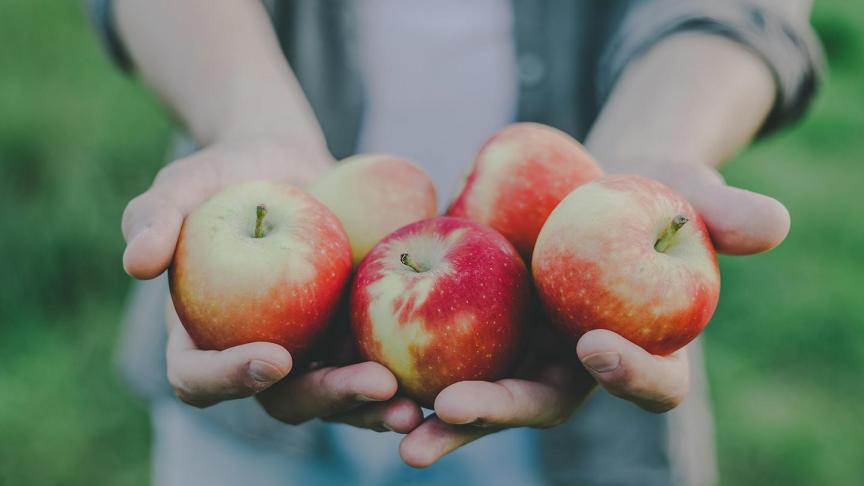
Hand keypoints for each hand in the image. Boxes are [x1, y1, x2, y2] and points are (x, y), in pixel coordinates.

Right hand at [127, 137, 422, 432]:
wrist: (288, 168)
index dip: (231, 378)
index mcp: (202, 339)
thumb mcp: (186, 184)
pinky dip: (405, 375)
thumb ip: (155, 216)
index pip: (200, 378)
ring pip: (338, 396)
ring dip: (375, 406)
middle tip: (374, 386)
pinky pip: (375, 365)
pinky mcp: (351, 338)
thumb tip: (136, 262)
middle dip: (329, 398)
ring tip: (415, 404)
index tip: (275, 356)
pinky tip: (440, 375)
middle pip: (284, 400)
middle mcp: (257, 358)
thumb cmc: (226, 176)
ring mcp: (309, 353)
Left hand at [399, 159, 789, 466]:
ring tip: (397, 427)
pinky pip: (436, 358)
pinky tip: (365, 376)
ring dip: (440, 417)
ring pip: (480, 398)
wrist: (585, 185)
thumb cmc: (645, 190)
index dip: (631, 373)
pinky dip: (405, 371)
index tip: (596, 342)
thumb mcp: (685, 191)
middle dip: (499, 413)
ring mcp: (521, 356)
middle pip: (542, 406)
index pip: (650, 382)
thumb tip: (770, 224)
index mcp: (638, 351)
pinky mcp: (473, 334)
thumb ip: (722, 213)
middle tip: (454, 412)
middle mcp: (574, 370)